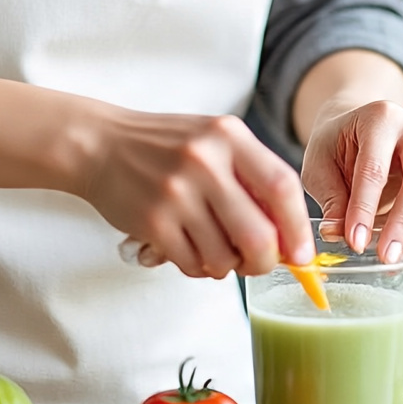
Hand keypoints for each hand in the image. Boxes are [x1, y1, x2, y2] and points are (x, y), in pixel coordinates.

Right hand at [79, 110, 314, 279]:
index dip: (298, 227)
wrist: (100, 144)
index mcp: (228, 135)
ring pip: (225, 257)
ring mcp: (176, 193)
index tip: (302, 254)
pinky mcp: (152, 221)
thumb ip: (252, 176)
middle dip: (266, 261)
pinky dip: (200, 268)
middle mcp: (203, 161)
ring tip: (217, 251)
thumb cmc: (167, 147)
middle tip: (260, 263)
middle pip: (258, 234)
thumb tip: (290, 236)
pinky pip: (193, 264)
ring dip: (228, 267)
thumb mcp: (214, 141)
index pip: (282, 185)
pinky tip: (191, 250)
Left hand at [301, 100, 402, 262]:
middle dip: (402, 224)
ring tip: (397, 257)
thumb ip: (331, 198)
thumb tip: (336, 233)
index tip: (355, 241)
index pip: (374, 169)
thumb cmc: (338, 144)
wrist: (359, 126)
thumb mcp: (320, 165)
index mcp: (379, 118)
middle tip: (384, 256)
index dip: (364, 209)